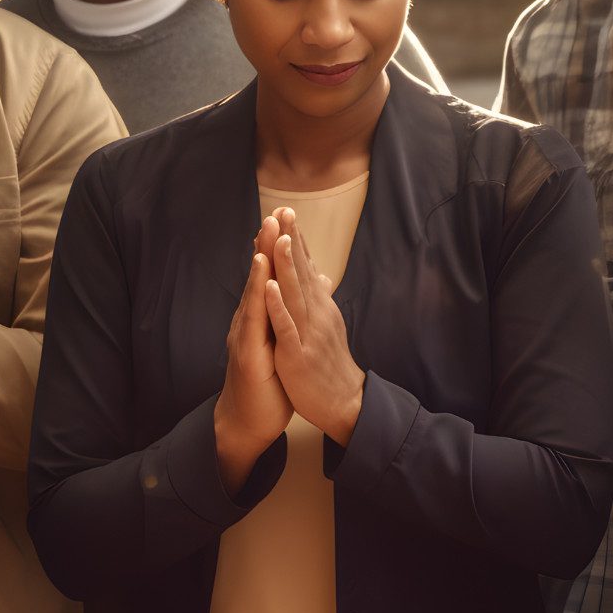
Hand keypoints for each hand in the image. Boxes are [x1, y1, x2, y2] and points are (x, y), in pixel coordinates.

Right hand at [215, 216, 292, 492]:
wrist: (249, 420)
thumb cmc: (267, 382)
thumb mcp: (282, 343)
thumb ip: (288, 317)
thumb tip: (305, 296)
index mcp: (261, 317)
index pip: (270, 276)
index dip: (277, 248)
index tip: (287, 218)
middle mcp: (250, 319)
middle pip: (260, 276)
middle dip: (268, 243)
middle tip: (276, 212)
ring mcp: (245, 333)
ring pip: (254, 290)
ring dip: (261, 259)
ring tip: (267, 230)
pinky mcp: (246, 351)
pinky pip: (254, 319)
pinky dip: (258, 296)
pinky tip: (264, 277)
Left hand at [265, 208, 365, 445]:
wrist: (343, 402)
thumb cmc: (330, 363)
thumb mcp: (327, 325)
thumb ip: (320, 297)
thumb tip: (320, 273)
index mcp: (319, 306)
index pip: (305, 266)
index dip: (295, 239)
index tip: (285, 211)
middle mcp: (315, 313)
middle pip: (301, 271)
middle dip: (290, 240)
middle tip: (283, 211)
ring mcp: (307, 332)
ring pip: (294, 293)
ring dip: (285, 264)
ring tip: (278, 237)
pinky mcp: (298, 354)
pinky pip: (286, 327)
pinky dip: (278, 306)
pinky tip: (269, 287)